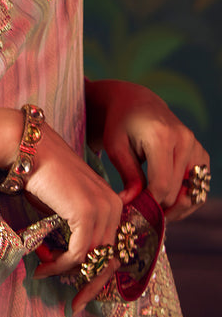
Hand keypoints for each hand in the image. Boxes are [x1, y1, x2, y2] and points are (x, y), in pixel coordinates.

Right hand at [25, 121, 122, 313]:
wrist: (26, 148)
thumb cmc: (40, 174)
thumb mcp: (64, 204)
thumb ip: (76, 229)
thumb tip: (73, 262)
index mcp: (112, 202)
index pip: (113, 247)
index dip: (99, 274)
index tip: (82, 293)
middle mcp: (114, 205)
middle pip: (108, 258)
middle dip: (90, 285)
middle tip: (73, 303)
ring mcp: (103, 208)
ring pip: (92, 259)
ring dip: (66, 272)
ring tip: (43, 272)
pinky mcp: (86, 213)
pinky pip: (78, 253)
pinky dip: (60, 264)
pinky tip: (43, 266)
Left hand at [85, 79, 209, 220]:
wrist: (136, 103)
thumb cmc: (121, 124)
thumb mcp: (115, 147)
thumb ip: (128, 176)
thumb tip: (131, 204)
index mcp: (162, 136)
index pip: (162, 185)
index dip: (149, 204)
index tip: (135, 212)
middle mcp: (184, 140)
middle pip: (177, 192)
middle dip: (160, 207)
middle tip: (142, 213)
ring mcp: (196, 146)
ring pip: (193, 193)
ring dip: (176, 208)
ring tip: (155, 211)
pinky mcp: (201, 153)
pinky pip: (199, 186)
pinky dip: (186, 198)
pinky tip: (168, 200)